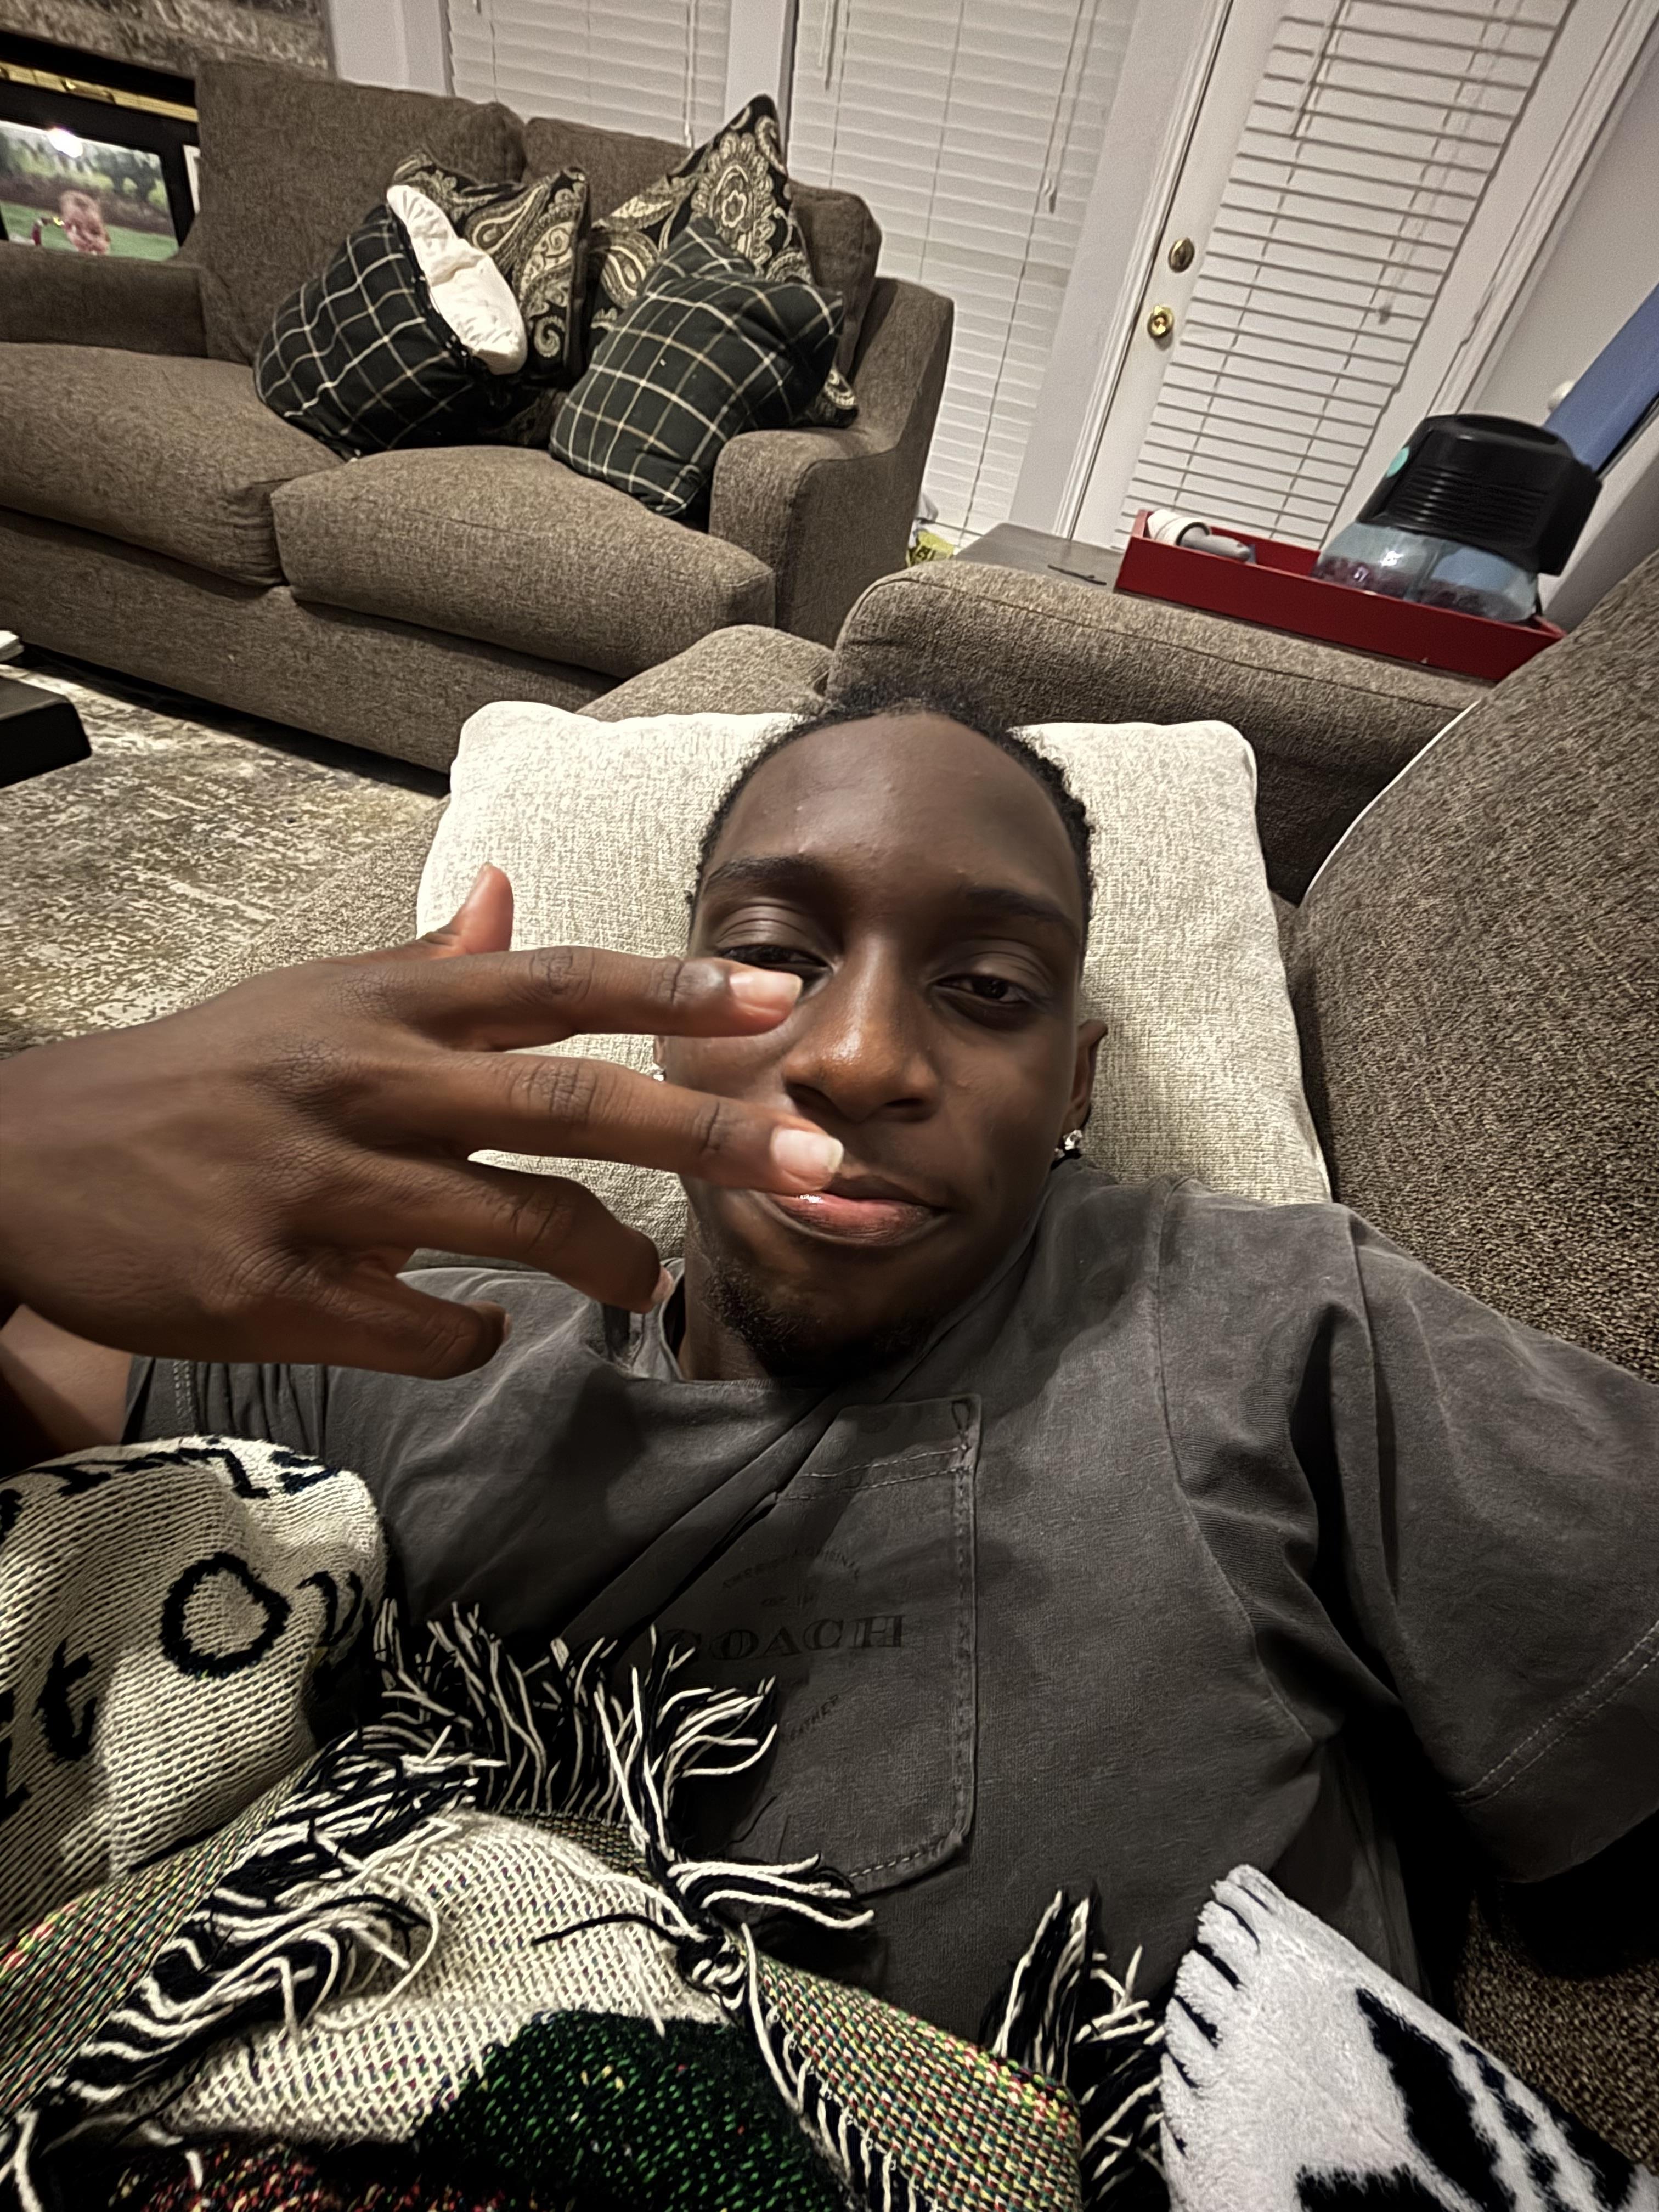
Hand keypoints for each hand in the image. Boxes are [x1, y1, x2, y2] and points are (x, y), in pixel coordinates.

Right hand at [0, 867, 838, 1376]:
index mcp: (382, 1010)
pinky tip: (481, 1333)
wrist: (30, 1160)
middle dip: (706, 1132)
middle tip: (815, 1162)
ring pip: (515, 1224)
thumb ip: (422, 961)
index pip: (551, 982)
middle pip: (567, 1099)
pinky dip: (475, 1339)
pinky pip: (425, 1328)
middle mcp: (367, 1083)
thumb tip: (507, 892)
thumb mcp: (305, 999)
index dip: (669, 990)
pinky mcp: (277, 1289)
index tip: (775, 1002)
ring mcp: (323, 1189)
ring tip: (653, 1284)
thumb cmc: (195, 1079)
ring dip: (609, 1260)